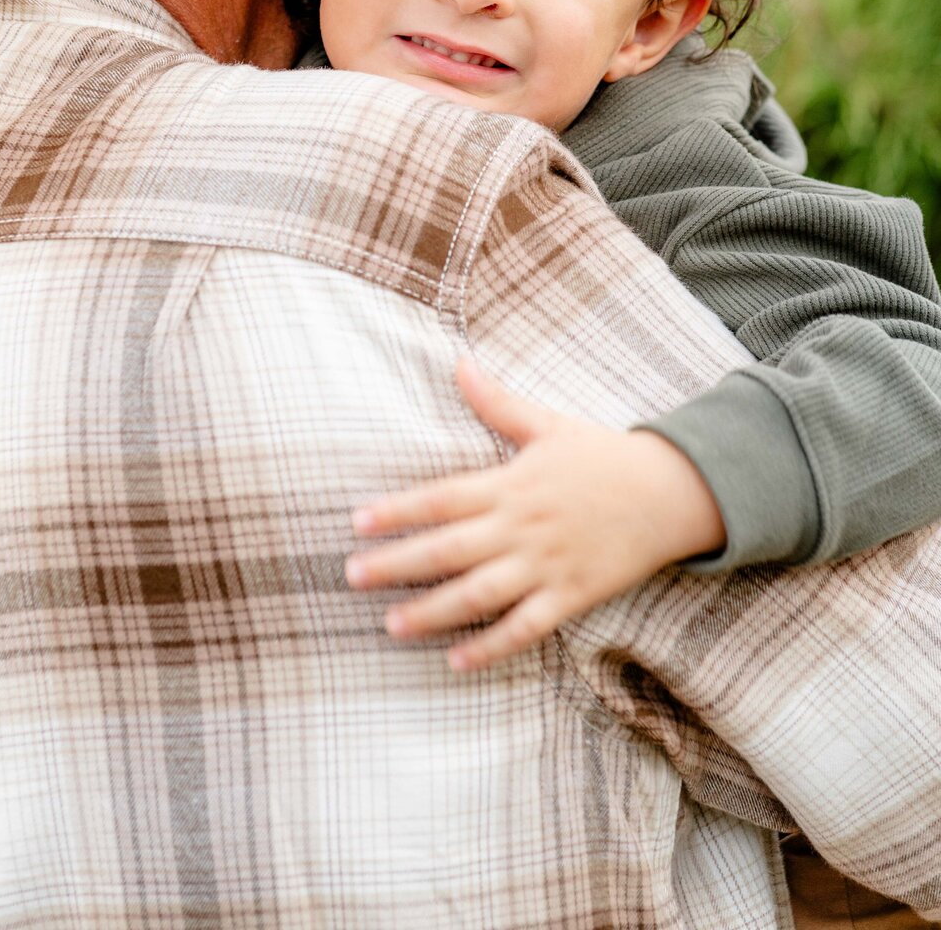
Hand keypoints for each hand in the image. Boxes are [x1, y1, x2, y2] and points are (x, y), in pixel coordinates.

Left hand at [346, 358, 725, 671]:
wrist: (670, 492)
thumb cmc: (603, 455)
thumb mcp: (548, 424)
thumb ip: (497, 401)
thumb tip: (458, 362)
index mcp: (510, 483)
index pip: (441, 498)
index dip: (397, 510)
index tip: (357, 521)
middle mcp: (521, 526)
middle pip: (448, 549)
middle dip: (397, 564)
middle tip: (351, 576)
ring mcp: (546, 564)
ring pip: (479, 594)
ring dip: (432, 611)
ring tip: (391, 625)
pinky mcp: (571, 596)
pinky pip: (525, 627)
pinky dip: (491, 646)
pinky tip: (456, 660)